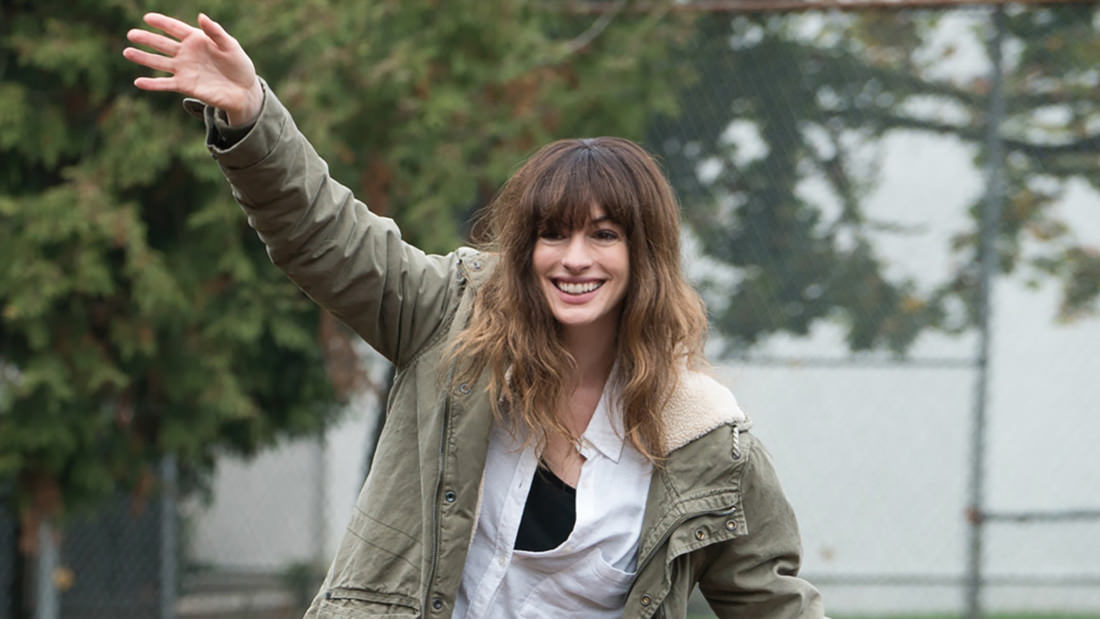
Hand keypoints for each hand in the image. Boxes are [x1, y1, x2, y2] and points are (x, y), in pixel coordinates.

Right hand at [124, 13, 262, 126]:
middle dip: (146, 38)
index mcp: (196, 39)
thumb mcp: (230, 46)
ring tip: (127, 52)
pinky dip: (152, 84)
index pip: (175, 28)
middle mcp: (186, 53)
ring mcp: (184, 69)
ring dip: (143, 58)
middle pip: (162, 44)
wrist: (244, 91)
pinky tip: (138, 82)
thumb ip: (215, 32)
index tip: (148, 18)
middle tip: (131, 34)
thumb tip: (201, 16)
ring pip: (159, 62)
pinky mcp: (185, 85)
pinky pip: (165, 84)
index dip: (162, 23)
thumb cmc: (239, 65)